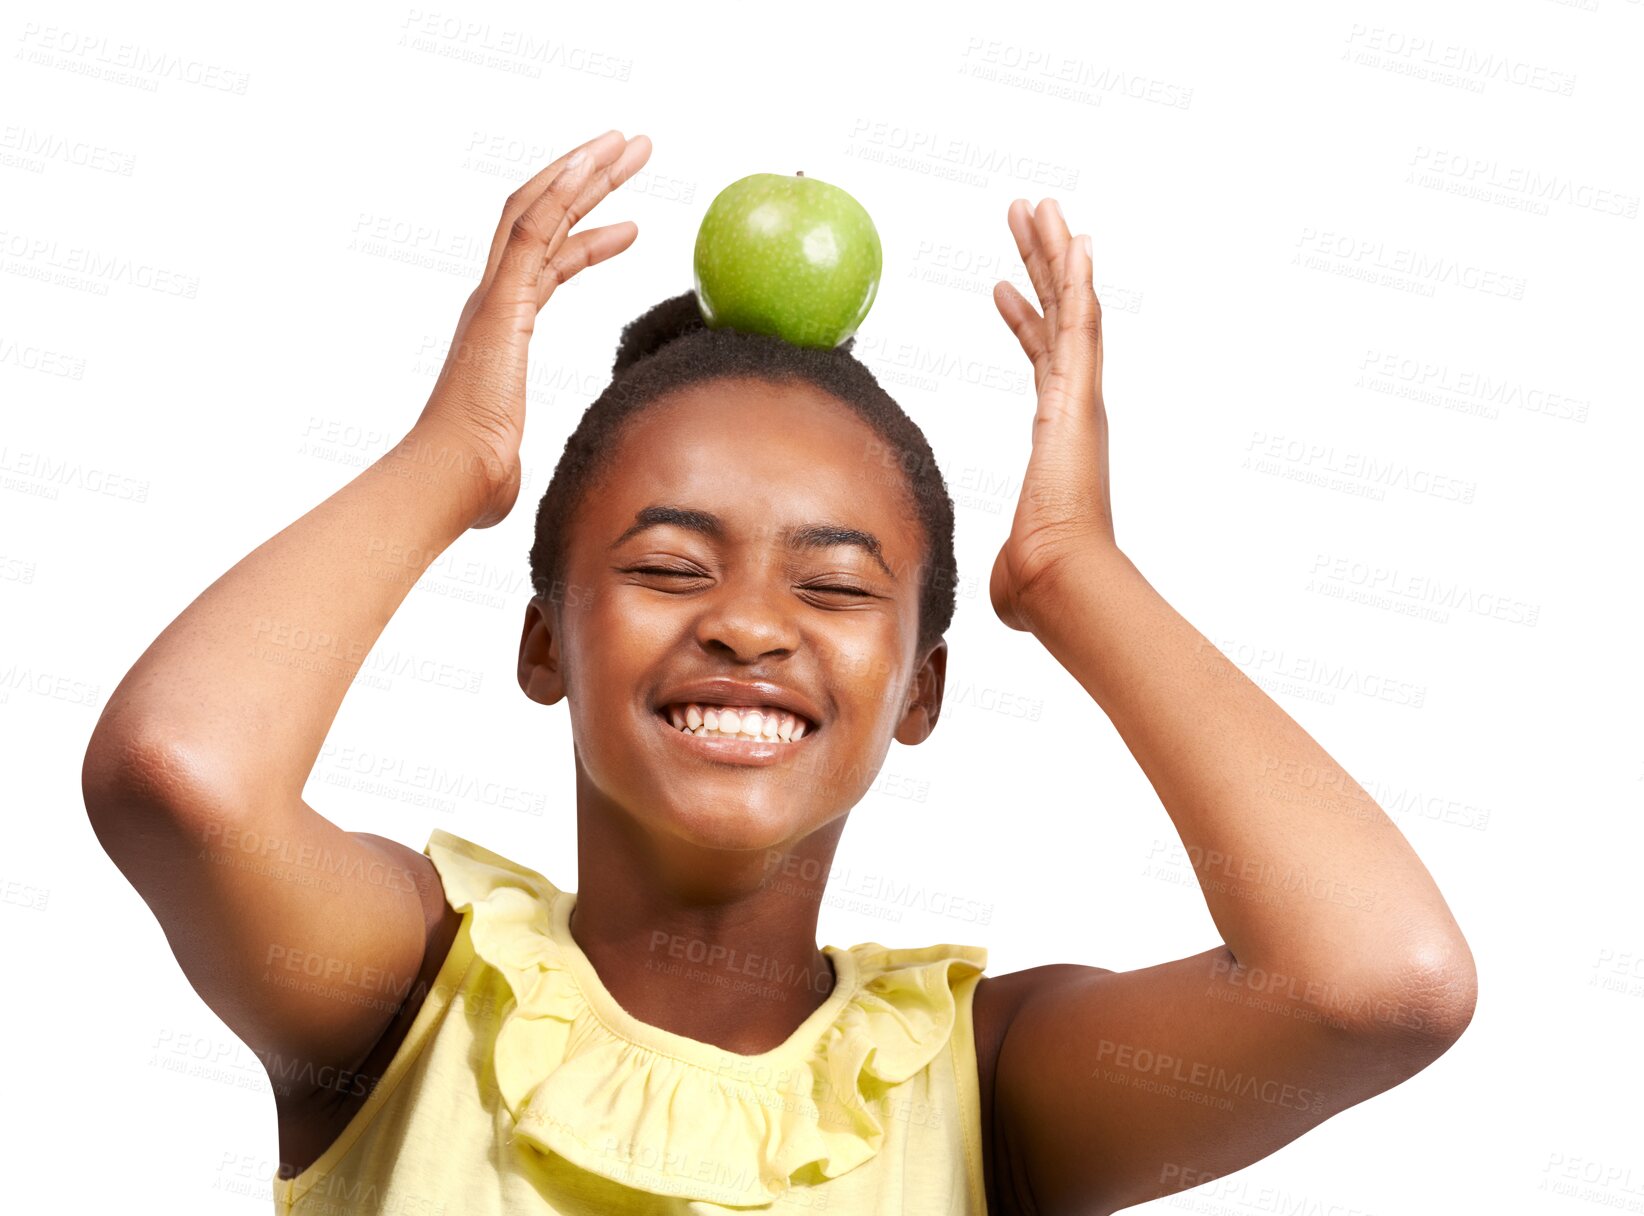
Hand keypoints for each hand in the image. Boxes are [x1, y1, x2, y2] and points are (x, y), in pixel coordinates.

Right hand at [413, 128, 652, 527]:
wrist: (447, 483)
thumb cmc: (476, 481)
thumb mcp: (513, 457)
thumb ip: (513, 457)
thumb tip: (517, 485)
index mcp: (500, 329)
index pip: (547, 264)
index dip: (586, 236)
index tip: (630, 222)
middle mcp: (493, 302)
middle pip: (544, 220)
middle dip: (591, 181)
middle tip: (635, 150)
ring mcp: (493, 298)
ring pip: (539, 211)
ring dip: (587, 171)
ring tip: (632, 143)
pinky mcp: (499, 303)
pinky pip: (530, 230)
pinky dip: (561, 191)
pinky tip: (594, 161)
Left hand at [988, 197, 1114, 631]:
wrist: (1058, 583)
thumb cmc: (1037, 583)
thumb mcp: (1011, 559)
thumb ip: (1010, 561)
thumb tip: (1006, 598)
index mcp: (1058, 435)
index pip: (1039, 362)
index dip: (1024, 321)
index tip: (1001, 287)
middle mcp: (1074, 407)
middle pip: (1057, 318)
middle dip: (1041, 265)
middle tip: (1026, 216)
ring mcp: (1080, 399)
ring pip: (1070, 309)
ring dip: (1054, 254)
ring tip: (1038, 205)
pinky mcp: (1080, 398)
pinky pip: (1081, 327)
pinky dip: (1079, 282)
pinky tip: (1073, 239)